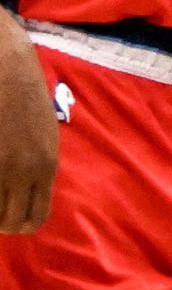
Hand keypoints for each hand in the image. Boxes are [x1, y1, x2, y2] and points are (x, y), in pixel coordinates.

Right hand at [0, 21, 55, 234]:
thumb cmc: (26, 95)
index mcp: (46, 166)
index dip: (19, 222)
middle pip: (11, 223)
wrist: (6, 66)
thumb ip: (38, 167)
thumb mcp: (44, 135)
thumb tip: (26, 195)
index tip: (7, 213)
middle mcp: (24, 172)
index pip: (35, 218)